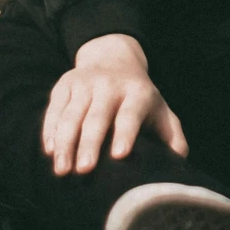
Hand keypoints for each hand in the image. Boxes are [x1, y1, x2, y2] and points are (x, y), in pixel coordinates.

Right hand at [41, 33, 188, 175]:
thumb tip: (179, 163)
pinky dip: (50, 130)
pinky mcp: (65, 84)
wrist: (114, 59)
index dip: (126, 133)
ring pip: (72, 114)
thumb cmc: (141, 100)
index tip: (120, 155)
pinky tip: (50, 151)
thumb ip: (172, 137)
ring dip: (65, 142)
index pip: (131, 114)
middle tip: (84, 170)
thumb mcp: (161, 111)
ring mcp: (85, 83)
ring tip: (62, 170)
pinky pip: (55, 108)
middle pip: (98, 116)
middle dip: (90, 143)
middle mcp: (110, 85)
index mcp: (138, 92)